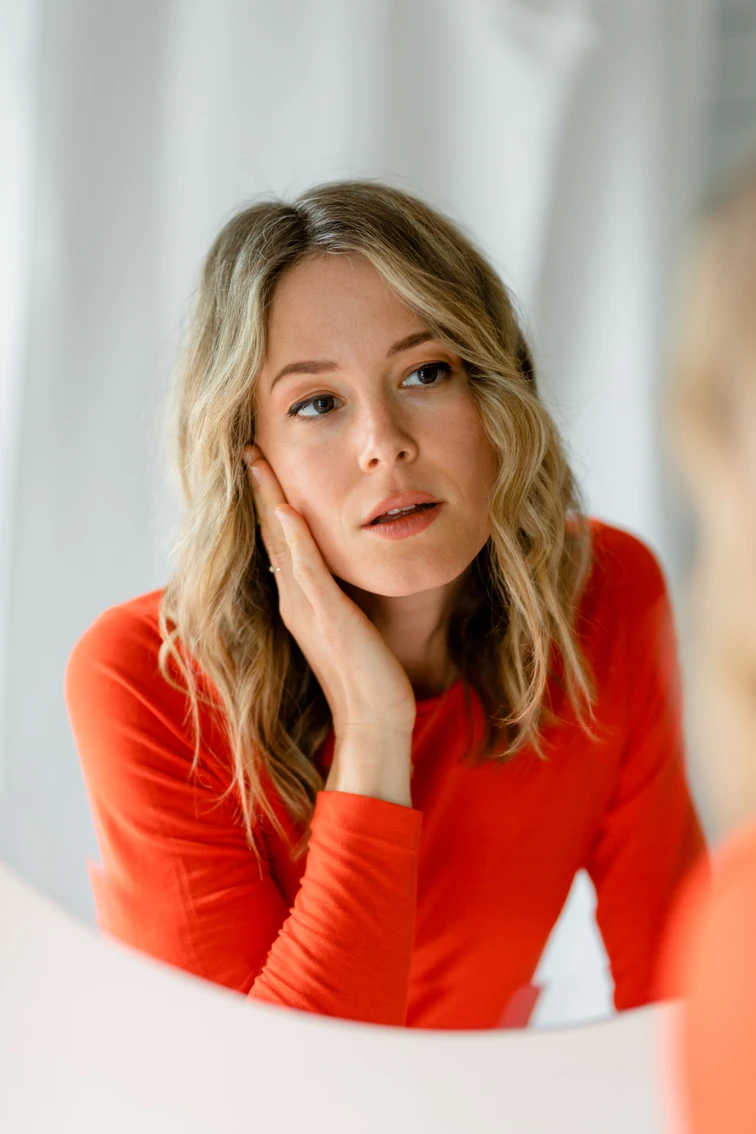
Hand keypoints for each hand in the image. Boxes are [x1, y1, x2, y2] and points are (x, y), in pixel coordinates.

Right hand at [243, 445, 417, 740]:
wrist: (375, 722)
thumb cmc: (370, 677)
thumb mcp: (351, 624)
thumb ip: (339, 595)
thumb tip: (343, 569)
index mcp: (300, 601)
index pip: (280, 540)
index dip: (269, 501)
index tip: (262, 464)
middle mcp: (294, 601)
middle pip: (271, 533)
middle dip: (260, 489)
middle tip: (247, 449)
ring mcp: (306, 609)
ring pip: (281, 543)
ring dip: (268, 500)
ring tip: (257, 462)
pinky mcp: (326, 618)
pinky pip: (306, 571)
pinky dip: (294, 539)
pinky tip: (286, 510)